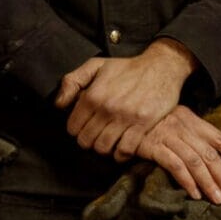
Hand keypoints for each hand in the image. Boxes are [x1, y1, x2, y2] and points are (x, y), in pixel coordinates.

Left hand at [54, 39, 197, 160]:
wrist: (161, 67)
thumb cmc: (127, 67)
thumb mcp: (95, 65)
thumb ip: (72, 81)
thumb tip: (59, 105)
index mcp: (93, 95)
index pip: (73, 128)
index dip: (77, 130)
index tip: (84, 127)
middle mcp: (107, 108)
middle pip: (86, 141)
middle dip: (89, 141)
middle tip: (96, 136)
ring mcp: (126, 118)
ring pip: (103, 148)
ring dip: (103, 149)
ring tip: (108, 142)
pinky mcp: (143, 125)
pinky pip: (125, 150)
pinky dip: (121, 154)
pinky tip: (122, 147)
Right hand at [135, 106, 220, 204]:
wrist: (122, 112)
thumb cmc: (150, 121)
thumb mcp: (174, 121)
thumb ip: (190, 136)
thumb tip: (209, 159)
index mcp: (193, 121)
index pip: (220, 139)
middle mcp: (184, 127)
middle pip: (210, 154)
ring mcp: (169, 136)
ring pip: (195, 162)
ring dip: (209, 183)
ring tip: (218, 200)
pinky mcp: (153, 145)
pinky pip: (175, 165)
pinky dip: (186, 180)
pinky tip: (194, 194)